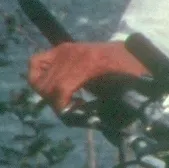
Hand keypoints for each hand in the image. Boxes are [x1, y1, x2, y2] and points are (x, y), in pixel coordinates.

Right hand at [27, 40, 144, 112]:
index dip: (61, 107)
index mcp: (90, 63)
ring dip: (48, 94)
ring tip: (65, 98)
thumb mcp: (121, 90)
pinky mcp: (61, 49)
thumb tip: (83, 118)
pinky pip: (35, 63)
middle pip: (48, 86)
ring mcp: (64, 50)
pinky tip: (53, 86)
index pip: (61, 88)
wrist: (133, 50)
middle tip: (71, 108)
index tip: (70, 115)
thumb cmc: (131, 72)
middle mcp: (72, 54)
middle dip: (56, 103)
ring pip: (39, 79)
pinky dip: (37, 77)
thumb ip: (101, 104)